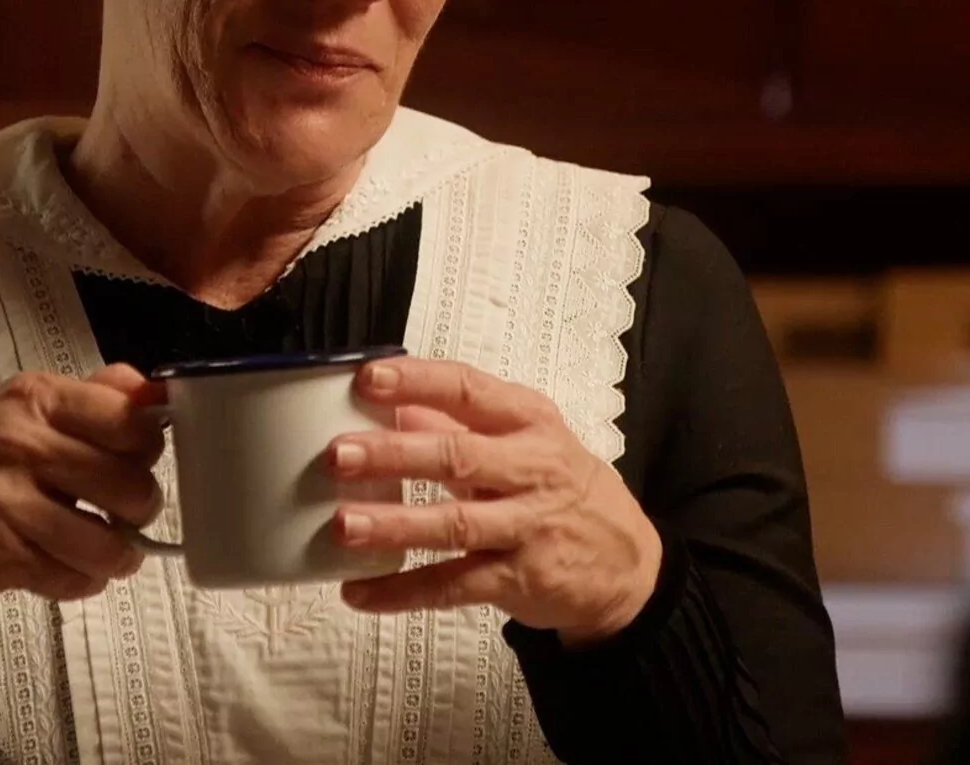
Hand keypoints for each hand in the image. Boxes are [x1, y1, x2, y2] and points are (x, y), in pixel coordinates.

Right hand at [0, 364, 165, 615]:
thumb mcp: (21, 406)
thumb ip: (92, 397)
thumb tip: (155, 393)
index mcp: (35, 397)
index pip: (130, 421)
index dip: (148, 447)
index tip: (139, 459)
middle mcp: (19, 444)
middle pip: (129, 486)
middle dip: (140, 508)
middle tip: (126, 511)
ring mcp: (5, 502)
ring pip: (107, 544)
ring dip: (119, 556)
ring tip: (108, 548)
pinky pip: (71, 579)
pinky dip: (82, 580)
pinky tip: (67, 566)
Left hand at [330, 357, 661, 645]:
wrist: (628, 565)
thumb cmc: (564, 488)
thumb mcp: (526, 441)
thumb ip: (460, 424)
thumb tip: (394, 402)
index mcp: (530, 422)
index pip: (470, 390)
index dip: (418, 382)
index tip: (367, 377)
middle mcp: (533, 470)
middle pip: (459, 457)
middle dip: (395, 455)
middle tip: (340, 454)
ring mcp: (528, 527)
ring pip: (456, 525)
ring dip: (395, 525)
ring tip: (343, 525)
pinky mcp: (520, 580)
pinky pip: (454, 586)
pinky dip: (404, 591)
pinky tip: (360, 592)